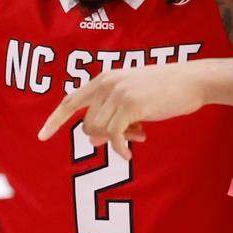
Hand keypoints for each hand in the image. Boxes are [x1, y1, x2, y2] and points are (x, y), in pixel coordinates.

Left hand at [38, 64, 206, 157]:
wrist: (191, 81)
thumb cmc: (164, 90)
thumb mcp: (133, 99)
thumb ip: (111, 114)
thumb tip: (92, 139)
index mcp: (104, 78)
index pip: (71, 100)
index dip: (55, 119)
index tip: (41, 136)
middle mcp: (106, 83)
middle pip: (87, 123)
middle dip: (105, 135)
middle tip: (132, 134)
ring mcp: (117, 93)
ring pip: (98, 130)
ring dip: (116, 140)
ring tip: (139, 134)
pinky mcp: (130, 105)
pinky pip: (113, 136)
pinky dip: (118, 149)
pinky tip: (128, 154)